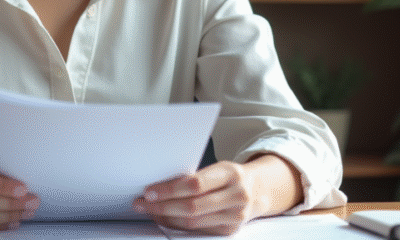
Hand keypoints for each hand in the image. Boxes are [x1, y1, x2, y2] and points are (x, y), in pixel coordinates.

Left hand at [132, 155, 302, 235]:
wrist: (257, 190)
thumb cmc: (230, 176)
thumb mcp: (217, 167)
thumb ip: (194, 176)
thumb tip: (159, 184)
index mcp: (230, 174)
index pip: (195, 184)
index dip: (169, 190)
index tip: (149, 191)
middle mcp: (236, 196)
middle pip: (192, 207)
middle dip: (162, 206)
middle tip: (141, 202)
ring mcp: (235, 216)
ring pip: (193, 222)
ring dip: (166, 217)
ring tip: (149, 210)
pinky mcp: (229, 231)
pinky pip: (198, 231)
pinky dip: (177, 225)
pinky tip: (165, 218)